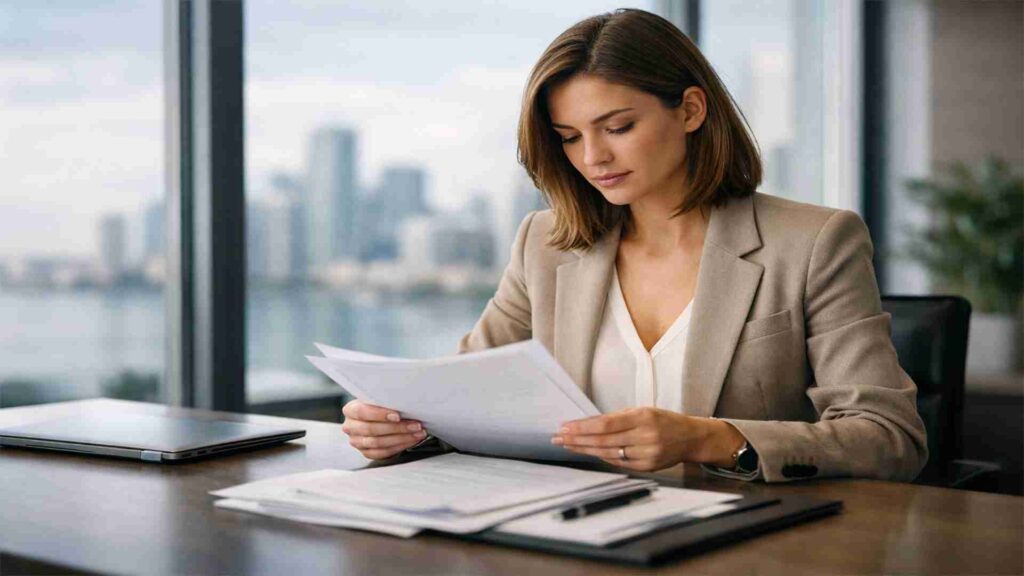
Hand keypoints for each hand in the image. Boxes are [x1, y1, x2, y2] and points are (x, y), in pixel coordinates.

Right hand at [341, 399, 426, 459]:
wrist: (376, 418)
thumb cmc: (380, 406)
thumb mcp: (379, 399)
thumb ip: (386, 400)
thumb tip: (406, 400)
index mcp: (351, 410)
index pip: (362, 412)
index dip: (380, 414)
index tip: (398, 416)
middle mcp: (350, 427)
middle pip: (372, 429)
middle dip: (397, 428)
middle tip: (416, 425)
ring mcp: (357, 442)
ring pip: (379, 442)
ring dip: (402, 438)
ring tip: (418, 433)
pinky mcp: (366, 453)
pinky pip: (383, 452)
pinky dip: (400, 446)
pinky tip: (412, 440)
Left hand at [552, 408, 744, 471]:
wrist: (691, 438)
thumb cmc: (664, 420)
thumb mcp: (643, 411)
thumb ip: (618, 418)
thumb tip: (588, 424)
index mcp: (643, 417)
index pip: (606, 424)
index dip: (583, 427)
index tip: (565, 427)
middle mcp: (645, 436)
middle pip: (603, 440)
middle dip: (578, 440)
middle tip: (558, 438)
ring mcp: (647, 454)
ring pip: (608, 454)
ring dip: (585, 450)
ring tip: (568, 446)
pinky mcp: (648, 467)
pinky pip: (619, 463)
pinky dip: (602, 457)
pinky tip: (589, 452)